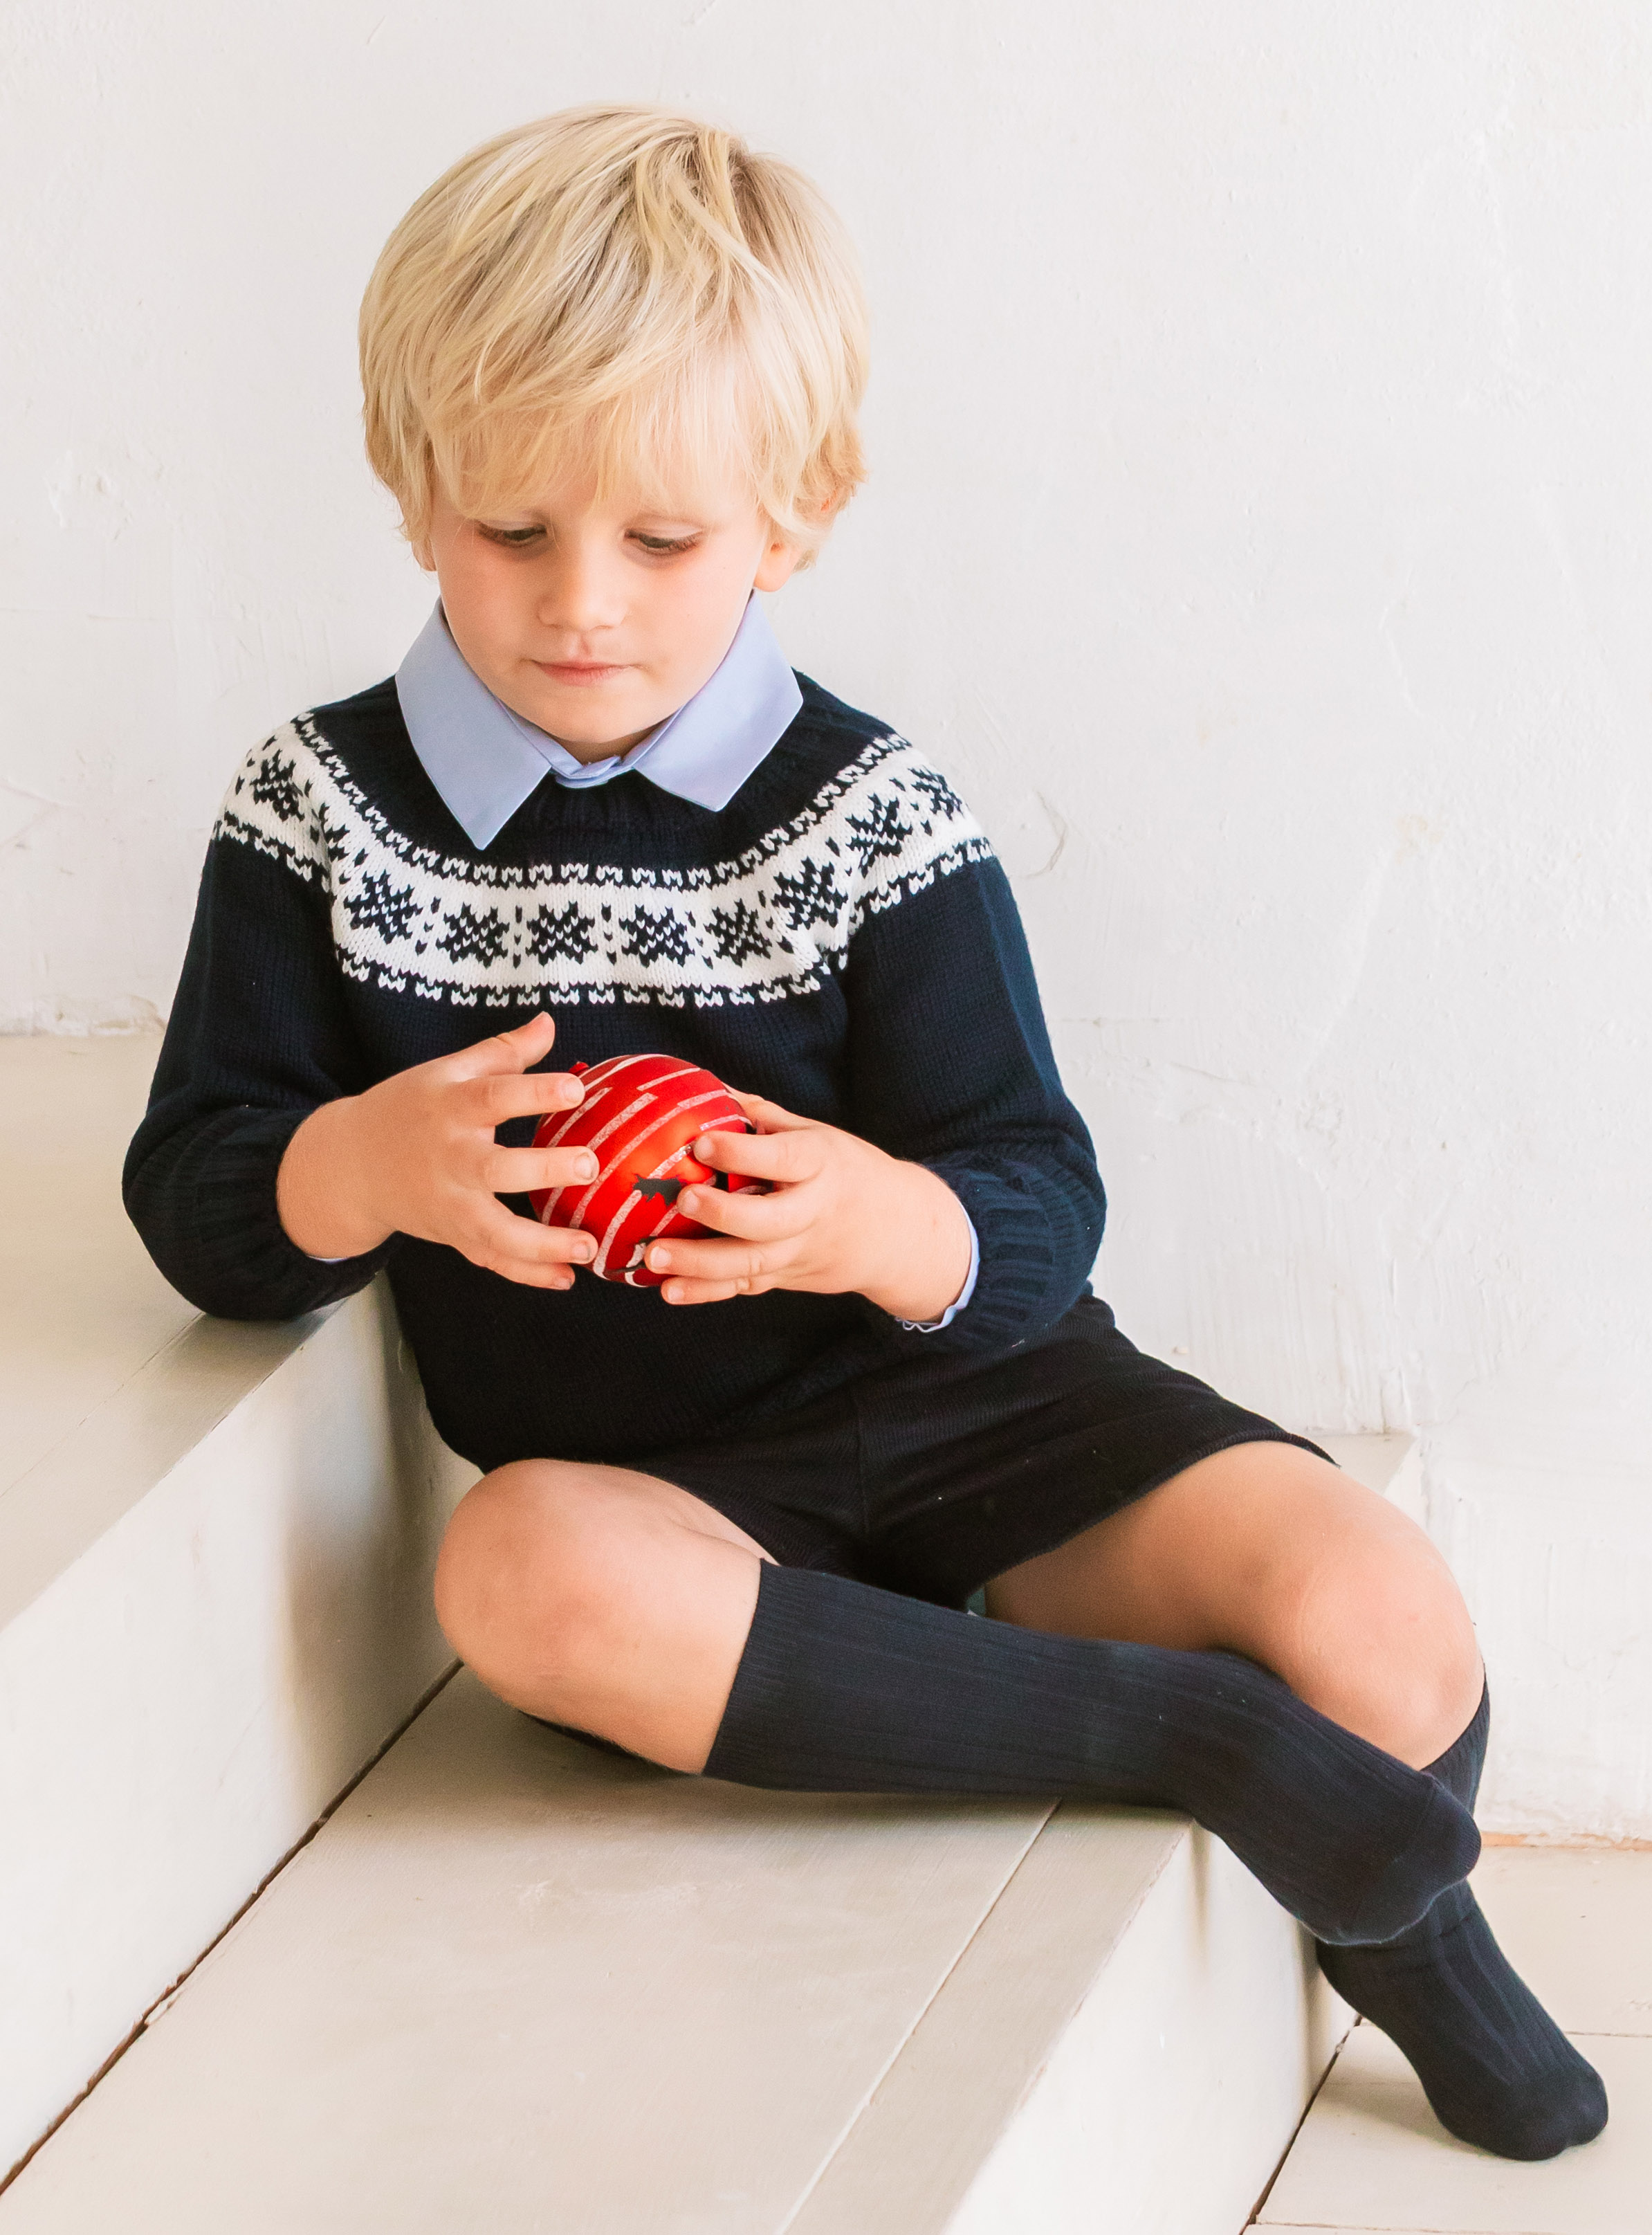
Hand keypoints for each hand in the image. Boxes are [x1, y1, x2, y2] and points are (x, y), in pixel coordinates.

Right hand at [276, 1014, 600, 1288]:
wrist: (352, 1165)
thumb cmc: (409, 1109)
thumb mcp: (447, 1072)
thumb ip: (502, 1052)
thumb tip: (549, 1022)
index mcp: (451, 1108)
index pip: (493, 1096)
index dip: (534, 1092)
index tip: (576, 1089)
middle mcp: (450, 1159)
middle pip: (495, 1169)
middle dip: (543, 1170)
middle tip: (590, 1166)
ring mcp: (450, 1204)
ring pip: (494, 1232)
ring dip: (543, 1245)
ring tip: (588, 1246)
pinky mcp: (453, 1235)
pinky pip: (491, 1260)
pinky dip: (526, 1274)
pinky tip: (566, 1279)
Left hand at [644, 1092, 972, 1321]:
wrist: (898, 1231)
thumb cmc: (846, 1171)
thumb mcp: (817, 1135)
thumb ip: (763, 1117)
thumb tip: (704, 1086)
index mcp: (821, 1165)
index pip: (784, 1159)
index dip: (743, 1154)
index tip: (701, 1144)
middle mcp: (813, 1212)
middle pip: (769, 1221)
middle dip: (724, 1213)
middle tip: (683, 1199)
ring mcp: (799, 1251)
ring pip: (752, 1263)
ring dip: (700, 1264)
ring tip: (654, 1256)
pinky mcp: (786, 1277)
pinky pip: (744, 1287)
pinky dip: (705, 1292)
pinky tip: (667, 1290)